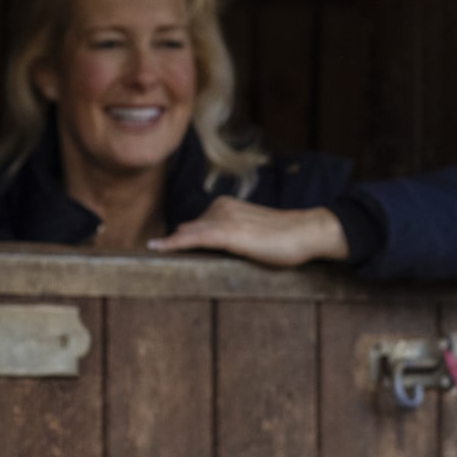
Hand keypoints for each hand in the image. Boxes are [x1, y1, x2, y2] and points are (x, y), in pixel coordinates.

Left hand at [146, 197, 349, 266]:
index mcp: (227, 207)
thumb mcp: (254, 236)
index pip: (198, 224)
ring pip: (188, 234)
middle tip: (150, 249)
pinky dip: (174, 243)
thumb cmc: (287, 239)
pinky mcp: (227, 234)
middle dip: (173, 240)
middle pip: (190, 229)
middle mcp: (221, 209)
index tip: (159, 245)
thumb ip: (234, 238)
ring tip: (151, 250)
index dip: (181, 236)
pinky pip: (194, 239)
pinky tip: (157, 248)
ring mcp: (223, 220)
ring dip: (170, 244)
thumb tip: (216, 247)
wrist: (306, 232)